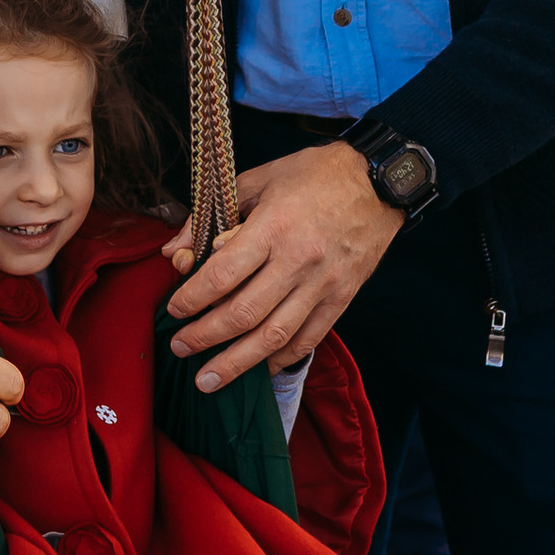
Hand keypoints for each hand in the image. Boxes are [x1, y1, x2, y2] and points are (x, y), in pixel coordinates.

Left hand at [163, 142, 403, 390]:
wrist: (381, 182)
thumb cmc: (316, 175)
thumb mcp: (260, 179)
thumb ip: (213, 214)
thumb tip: (174, 250)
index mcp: (274, 226)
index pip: (223, 274)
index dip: (192, 298)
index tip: (174, 309)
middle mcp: (298, 260)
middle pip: (243, 313)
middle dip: (204, 337)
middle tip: (179, 347)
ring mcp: (323, 284)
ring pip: (273, 336)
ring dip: (236, 363)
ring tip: (207, 379)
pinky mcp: (342, 299)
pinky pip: (307, 339)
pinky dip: (280, 359)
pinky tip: (257, 369)